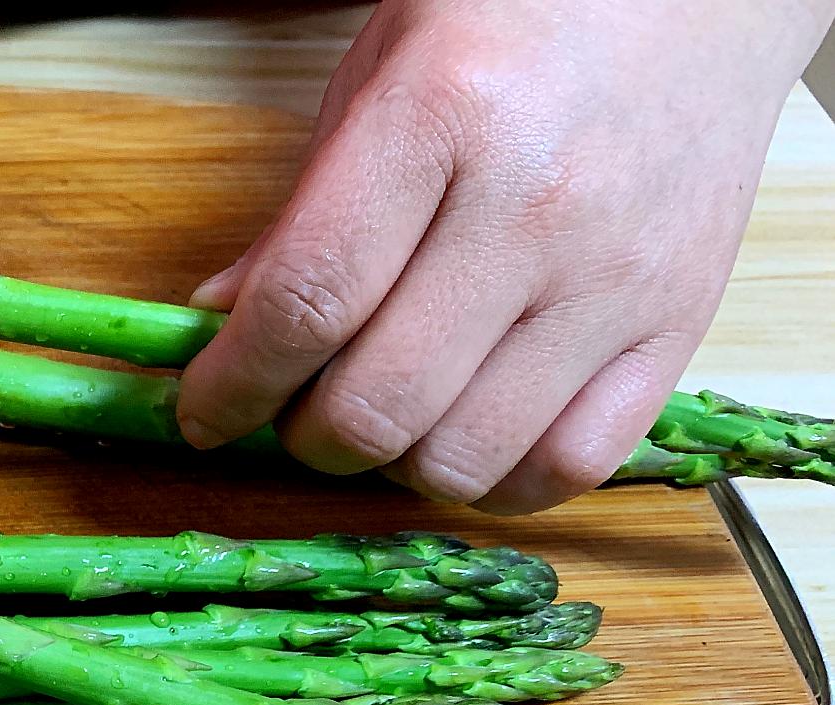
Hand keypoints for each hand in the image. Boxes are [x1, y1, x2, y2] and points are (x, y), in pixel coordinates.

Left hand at [177, 0, 834, 512]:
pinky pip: (572, 467)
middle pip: (379, 403)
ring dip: (394, 465)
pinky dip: (497, 481)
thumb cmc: (519, 17)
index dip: (232, 383)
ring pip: (465, 457)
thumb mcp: (378, 74)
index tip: (203, 412)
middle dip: (304, 437)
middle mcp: (534, 208)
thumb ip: (301, 210)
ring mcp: (616, 276)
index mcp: (440, 119)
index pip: (307, 301)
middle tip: (294, 412)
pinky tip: (465, 436)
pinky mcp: (680, 323)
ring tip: (383, 416)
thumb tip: (221, 320)